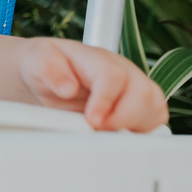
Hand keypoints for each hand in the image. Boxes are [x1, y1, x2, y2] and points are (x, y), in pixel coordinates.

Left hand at [20, 37, 167, 131]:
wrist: (46, 73)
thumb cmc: (43, 66)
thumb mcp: (35, 61)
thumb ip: (49, 70)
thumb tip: (68, 88)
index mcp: (96, 58)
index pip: (114, 76)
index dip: (106, 101)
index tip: (91, 120)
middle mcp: (122, 69)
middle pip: (144, 93)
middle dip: (122, 118)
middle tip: (97, 129)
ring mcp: (134, 86)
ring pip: (155, 107)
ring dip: (133, 126)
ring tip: (105, 131)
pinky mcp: (140, 104)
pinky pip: (156, 120)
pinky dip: (141, 132)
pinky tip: (117, 133)